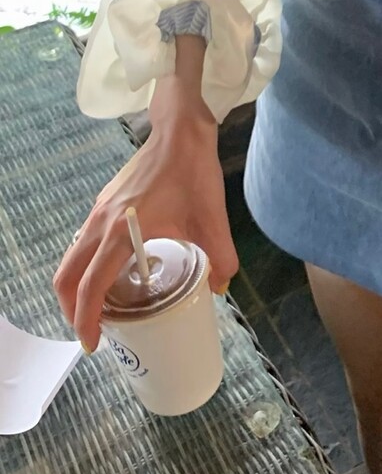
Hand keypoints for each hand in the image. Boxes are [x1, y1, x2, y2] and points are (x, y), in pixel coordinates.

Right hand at [53, 79, 238, 353]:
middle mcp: (100, 223)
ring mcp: (99, 211)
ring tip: (101, 308)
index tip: (93, 344)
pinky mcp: (105, 203)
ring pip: (72, 259)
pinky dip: (86, 266)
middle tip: (92, 332)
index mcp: (120, 232)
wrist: (180, 130)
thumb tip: (222, 289)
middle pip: (67, 277)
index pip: (91, 286)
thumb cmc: (192, 171)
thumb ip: (221, 256)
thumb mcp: (212, 217)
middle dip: (71, 310)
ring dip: (76, 288)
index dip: (86, 320)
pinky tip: (113, 273)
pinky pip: (83, 244)